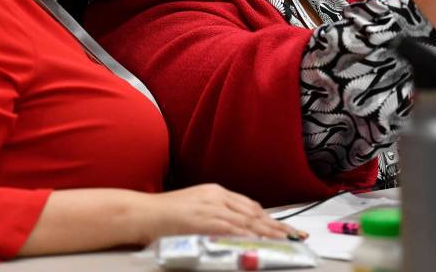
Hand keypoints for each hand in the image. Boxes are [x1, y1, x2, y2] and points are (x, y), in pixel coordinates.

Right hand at [133, 184, 299, 243]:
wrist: (142, 213)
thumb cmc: (164, 215)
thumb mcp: (195, 209)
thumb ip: (214, 216)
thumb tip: (234, 229)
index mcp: (214, 192)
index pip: (249, 206)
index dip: (269, 218)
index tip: (283, 228)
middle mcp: (216, 196)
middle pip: (254, 212)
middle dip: (276, 226)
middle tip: (294, 236)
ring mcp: (210, 207)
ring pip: (248, 221)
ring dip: (269, 232)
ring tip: (286, 241)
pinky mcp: (204, 220)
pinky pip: (232, 229)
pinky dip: (249, 236)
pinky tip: (261, 243)